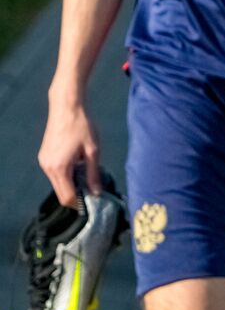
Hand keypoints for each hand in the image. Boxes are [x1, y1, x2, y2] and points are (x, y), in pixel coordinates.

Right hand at [40, 84, 101, 206]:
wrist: (67, 107)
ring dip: (71, 183)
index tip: (94, 201)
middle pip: (61, 192)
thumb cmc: (82, 126)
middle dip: (76, 195)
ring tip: (87, 175)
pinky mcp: (44, 156)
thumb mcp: (93, 151)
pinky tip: (78, 165)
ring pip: (58, 183)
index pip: (67, 196)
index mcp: (59, 168)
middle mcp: (47, 168)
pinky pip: (55, 173)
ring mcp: (43, 162)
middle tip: (93, 190)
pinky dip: (66, 174)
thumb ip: (93, 173)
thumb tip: (97, 192)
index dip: (80, 203)